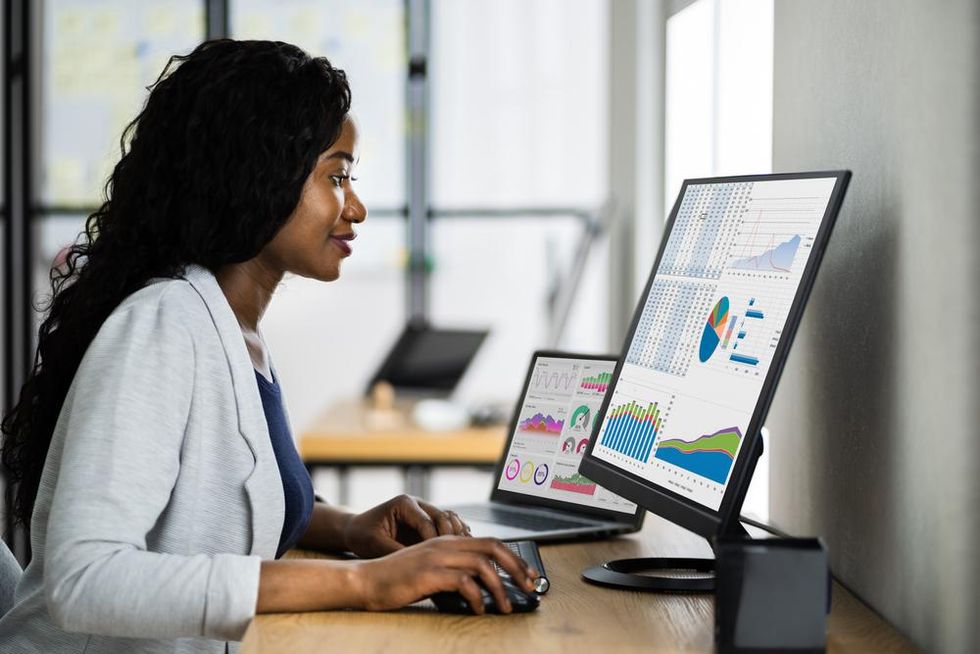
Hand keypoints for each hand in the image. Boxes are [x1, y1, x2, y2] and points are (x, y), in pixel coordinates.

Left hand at [343, 494, 470, 558]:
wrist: (355, 529)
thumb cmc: (362, 535)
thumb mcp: (375, 544)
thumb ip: (396, 552)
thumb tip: (417, 567)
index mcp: (404, 503)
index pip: (427, 522)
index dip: (433, 544)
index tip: (436, 564)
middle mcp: (418, 503)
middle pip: (444, 518)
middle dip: (449, 540)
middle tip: (452, 561)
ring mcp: (425, 511)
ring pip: (451, 521)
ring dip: (456, 538)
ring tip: (459, 559)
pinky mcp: (429, 522)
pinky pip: (449, 527)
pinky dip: (455, 539)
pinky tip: (459, 556)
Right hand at [354, 536, 539, 613]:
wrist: (365, 580)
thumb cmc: (396, 579)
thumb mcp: (429, 569)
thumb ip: (453, 570)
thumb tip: (482, 586)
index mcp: (447, 540)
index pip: (490, 541)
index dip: (514, 557)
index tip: (527, 574)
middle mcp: (445, 544)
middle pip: (493, 548)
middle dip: (516, 567)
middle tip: (529, 586)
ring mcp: (437, 557)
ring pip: (483, 565)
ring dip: (500, 588)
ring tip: (505, 606)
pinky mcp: (428, 573)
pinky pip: (464, 581)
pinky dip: (477, 597)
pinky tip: (478, 609)